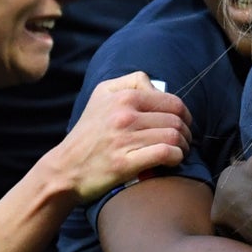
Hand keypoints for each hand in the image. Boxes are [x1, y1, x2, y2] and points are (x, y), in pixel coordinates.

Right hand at [52, 72, 191, 201]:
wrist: (64, 169)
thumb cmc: (87, 133)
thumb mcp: (101, 95)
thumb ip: (130, 83)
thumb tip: (158, 88)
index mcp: (122, 97)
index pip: (171, 101)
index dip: (185, 114)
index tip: (184, 124)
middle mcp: (124, 115)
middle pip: (176, 120)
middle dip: (187, 132)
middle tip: (185, 141)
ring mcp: (124, 139)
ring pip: (173, 136)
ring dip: (184, 146)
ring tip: (181, 152)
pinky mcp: (125, 163)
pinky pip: (165, 153)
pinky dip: (176, 157)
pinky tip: (173, 160)